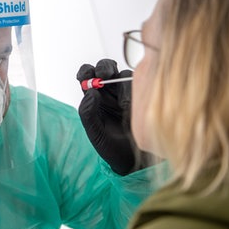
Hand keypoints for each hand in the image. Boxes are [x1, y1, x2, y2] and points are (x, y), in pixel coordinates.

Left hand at [76, 59, 141, 174]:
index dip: (86, 72)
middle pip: (106, 68)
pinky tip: (134, 106)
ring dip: (121, 85)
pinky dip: (136, 90)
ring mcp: (127, 92)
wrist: (134, 161)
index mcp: (94, 97)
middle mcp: (109, 92)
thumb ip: (87, 113)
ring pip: (123, 75)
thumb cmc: (111, 147)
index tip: (85, 76)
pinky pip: (141, 85)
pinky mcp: (143, 96)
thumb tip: (90, 91)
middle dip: (104, 68)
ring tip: (124, 106)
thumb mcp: (95, 133)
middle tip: (104, 76)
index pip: (87, 75)